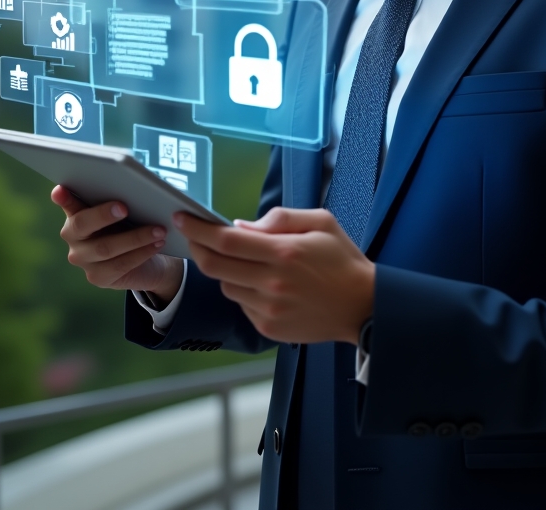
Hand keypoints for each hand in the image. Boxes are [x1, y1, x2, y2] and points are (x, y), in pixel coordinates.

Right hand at [52, 185, 183, 302]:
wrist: (148, 258)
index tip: (61, 190)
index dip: (63, 197)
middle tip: (124, 207)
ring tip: (159, 229)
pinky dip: (141, 253)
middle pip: (81, 225)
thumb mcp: (127, 209)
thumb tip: (132, 187)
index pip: (68, 202)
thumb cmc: (134, 223)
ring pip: (105, 248)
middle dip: (102, 215)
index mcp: (76, 212)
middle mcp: (73, 236)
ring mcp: (82, 259)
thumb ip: (121, 197)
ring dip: (136, 237)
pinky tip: (157, 244)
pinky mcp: (98, 277)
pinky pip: (120, 265)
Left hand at [177, 207, 374, 345]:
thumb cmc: (342, 260)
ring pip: (225, 286)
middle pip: (215, 265)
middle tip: (194, 234)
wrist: (362, 306)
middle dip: (197, 247)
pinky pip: (240, 304)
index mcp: (284, 253)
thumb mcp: (320, 222)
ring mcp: (268, 309)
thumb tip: (241, 226)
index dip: (198, 228)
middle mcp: (272, 283)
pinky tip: (261, 282)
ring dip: (223, 269)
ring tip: (242, 259)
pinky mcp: (268, 327)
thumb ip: (280, 218)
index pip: (226, 240)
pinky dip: (242, 289)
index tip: (182, 217)